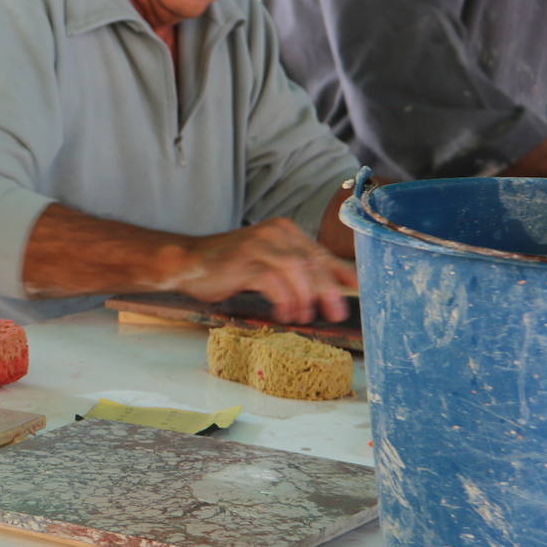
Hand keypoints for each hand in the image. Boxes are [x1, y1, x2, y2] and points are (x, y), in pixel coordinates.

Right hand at [176, 218, 356, 323]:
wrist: (188, 262)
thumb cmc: (230, 266)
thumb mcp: (270, 264)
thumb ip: (300, 271)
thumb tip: (338, 286)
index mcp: (284, 230)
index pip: (320, 253)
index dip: (341, 273)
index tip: (358, 290)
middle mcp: (274, 232)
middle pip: (312, 262)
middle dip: (328, 291)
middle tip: (335, 314)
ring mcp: (258, 244)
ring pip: (297, 269)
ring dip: (305, 297)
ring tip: (302, 316)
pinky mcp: (244, 260)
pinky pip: (273, 280)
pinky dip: (283, 300)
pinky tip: (283, 313)